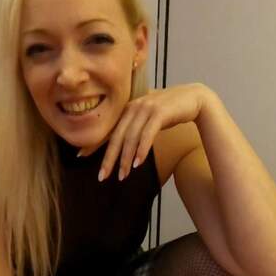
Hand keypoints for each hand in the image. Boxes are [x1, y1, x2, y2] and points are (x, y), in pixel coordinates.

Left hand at [78, 83, 210, 181]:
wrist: (195, 98)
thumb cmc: (171, 111)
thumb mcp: (149, 119)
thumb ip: (135, 128)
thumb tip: (123, 147)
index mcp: (128, 109)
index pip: (109, 129)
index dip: (94, 143)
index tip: (80, 156)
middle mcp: (134, 107)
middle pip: (116, 136)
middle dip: (109, 158)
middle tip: (103, 176)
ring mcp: (146, 108)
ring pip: (130, 138)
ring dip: (125, 159)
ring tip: (122, 176)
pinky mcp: (159, 112)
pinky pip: (147, 134)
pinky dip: (141, 150)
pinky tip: (137, 163)